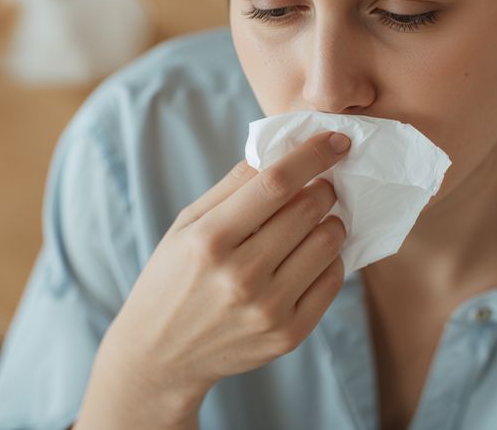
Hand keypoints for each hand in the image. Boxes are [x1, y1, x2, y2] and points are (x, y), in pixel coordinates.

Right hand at [75, 131, 350, 428]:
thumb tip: (280, 146)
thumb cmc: (173, 278)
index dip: (313, 155)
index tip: (337, 140)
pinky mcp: (288, 335)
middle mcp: (240, 275)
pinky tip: (311, 256)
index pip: (276, 183)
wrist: (160, 356)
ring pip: (328, 242)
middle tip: (320, 185)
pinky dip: (331, 259)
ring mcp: (267, 309)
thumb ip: (233, 185)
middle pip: (309, 209)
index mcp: (210, 239)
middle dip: (324, 187)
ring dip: (330, 222)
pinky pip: (333, 280)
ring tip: (313, 222)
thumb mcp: (187, 224)